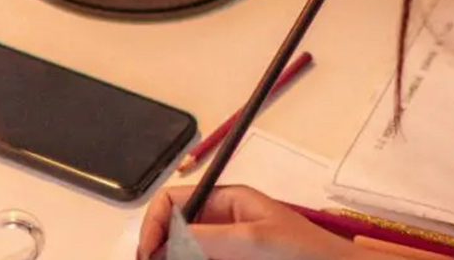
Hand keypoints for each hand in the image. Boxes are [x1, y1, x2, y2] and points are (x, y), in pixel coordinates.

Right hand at [135, 185, 380, 259]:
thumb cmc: (305, 252)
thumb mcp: (253, 240)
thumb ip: (206, 239)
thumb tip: (164, 246)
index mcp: (225, 201)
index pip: (172, 202)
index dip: (153, 225)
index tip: (148, 255)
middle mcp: (221, 222)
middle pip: (173, 231)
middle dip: (161, 250)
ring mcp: (227, 247)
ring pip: (187, 251)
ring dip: (176, 257)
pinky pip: (204, 259)